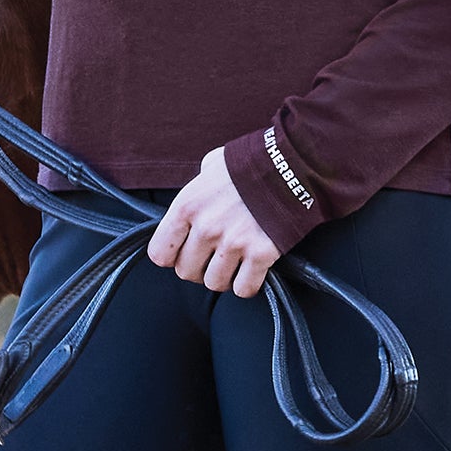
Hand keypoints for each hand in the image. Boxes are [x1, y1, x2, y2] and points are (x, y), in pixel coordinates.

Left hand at [147, 147, 279, 298]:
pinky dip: (248, 283)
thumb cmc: (249, 162)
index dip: (171, 255)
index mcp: (188, 205)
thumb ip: (198, 185)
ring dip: (223, 276)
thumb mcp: (213, 165)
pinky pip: (244, 289)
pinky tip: (252, 268)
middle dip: (198, 266)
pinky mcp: (260, 255)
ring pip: (214, 284)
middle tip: (213, 254)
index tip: (183, 250)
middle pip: (186, 272)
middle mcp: (206, 228)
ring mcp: (233, 243)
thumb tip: (197, 198)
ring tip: (234, 259)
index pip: (159, 253)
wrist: (290, 163)